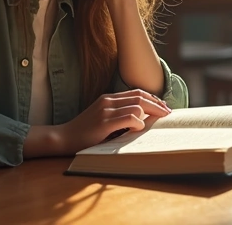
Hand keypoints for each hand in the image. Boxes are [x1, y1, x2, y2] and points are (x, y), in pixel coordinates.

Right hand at [56, 90, 170, 153]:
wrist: (63, 138)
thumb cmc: (84, 133)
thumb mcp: (103, 119)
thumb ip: (119, 115)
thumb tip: (143, 118)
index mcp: (108, 98)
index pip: (137, 92)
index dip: (153, 99)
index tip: (164, 107)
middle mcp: (108, 101)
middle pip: (141, 97)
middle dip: (157, 105)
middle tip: (168, 113)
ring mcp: (106, 111)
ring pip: (137, 106)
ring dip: (149, 115)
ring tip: (153, 124)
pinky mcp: (104, 122)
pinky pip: (130, 118)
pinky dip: (138, 123)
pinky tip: (137, 129)